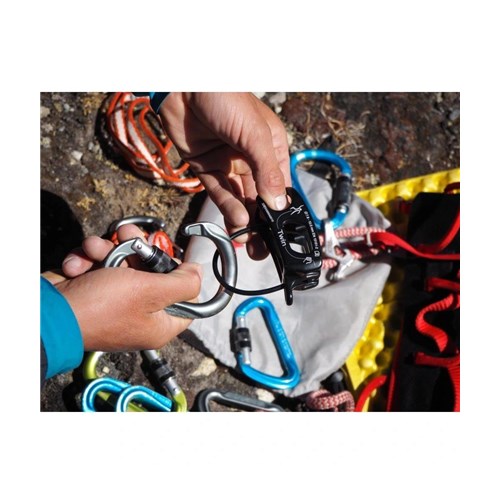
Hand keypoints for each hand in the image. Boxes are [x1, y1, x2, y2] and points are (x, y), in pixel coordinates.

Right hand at [42, 225, 201, 351]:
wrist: (49, 312)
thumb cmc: (102, 306)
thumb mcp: (151, 292)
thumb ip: (183, 283)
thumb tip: (199, 273)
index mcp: (160, 323)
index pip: (187, 301)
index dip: (183, 277)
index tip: (175, 258)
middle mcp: (141, 314)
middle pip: (154, 274)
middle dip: (137, 250)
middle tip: (127, 236)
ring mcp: (116, 302)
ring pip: (124, 263)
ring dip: (108, 250)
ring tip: (95, 250)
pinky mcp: (95, 290)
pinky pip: (101, 266)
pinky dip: (89, 260)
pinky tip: (79, 263)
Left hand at [158, 92, 290, 257]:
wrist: (185, 84)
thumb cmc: (226, 97)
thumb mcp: (255, 134)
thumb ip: (266, 170)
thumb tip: (277, 203)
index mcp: (270, 148)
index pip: (279, 185)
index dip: (280, 208)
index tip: (282, 232)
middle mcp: (250, 158)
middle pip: (259, 197)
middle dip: (262, 222)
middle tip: (263, 247)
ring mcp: (227, 164)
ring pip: (239, 198)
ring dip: (244, 219)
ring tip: (250, 242)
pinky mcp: (205, 167)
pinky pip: (218, 192)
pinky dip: (227, 206)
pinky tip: (236, 221)